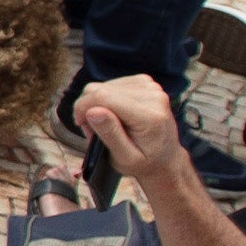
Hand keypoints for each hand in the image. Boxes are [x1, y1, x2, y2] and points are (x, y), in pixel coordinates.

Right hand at [75, 75, 189, 188]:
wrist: (166, 158)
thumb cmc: (144, 162)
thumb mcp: (125, 158)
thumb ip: (110, 134)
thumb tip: (92, 111)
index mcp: (149, 116)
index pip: (103, 97)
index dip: (83, 107)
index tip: (80, 124)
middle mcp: (153, 96)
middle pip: (101, 89)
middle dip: (89, 108)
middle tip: (94, 130)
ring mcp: (151, 87)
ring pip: (104, 85)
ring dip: (98, 104)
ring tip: (106, 125)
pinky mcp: (146, 83)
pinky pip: (113, 84)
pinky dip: (107, 99)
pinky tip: (114, 115)